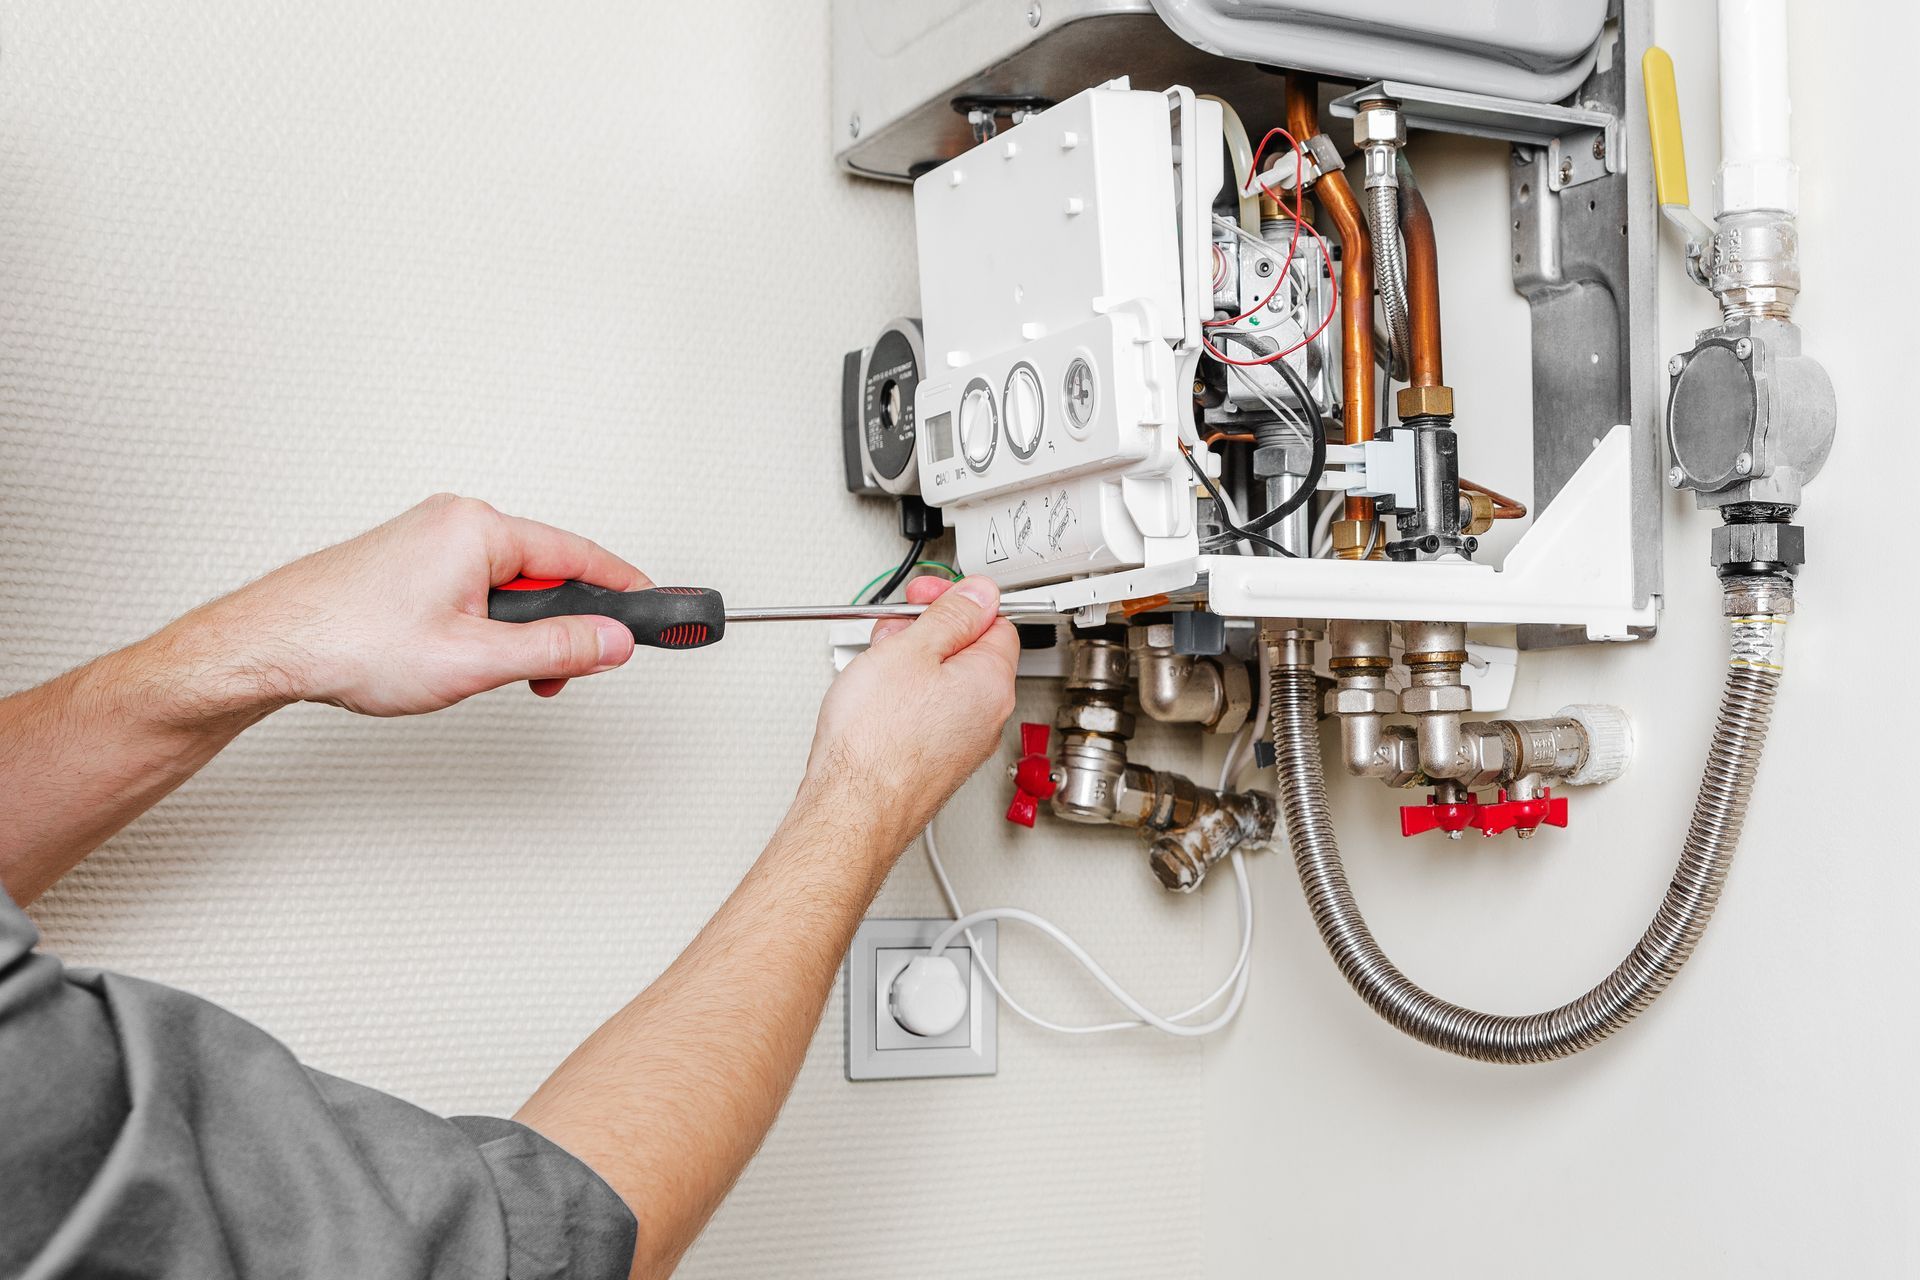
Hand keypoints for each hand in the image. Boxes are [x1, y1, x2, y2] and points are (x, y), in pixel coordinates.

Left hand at [182, 494, 649, 716]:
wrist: (266, 648)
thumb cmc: (349, 642)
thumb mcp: (476, 659)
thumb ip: (557, 650)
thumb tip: (611, 640)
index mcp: (478, 529)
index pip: (579, 555)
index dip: (624, 589)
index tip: (657, 610)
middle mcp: (455, 522)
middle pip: (545, 573)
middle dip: (560, 629)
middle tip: (558, 679)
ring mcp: (429, 539)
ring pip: (508, 588)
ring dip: (518, 636)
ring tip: (492, 677)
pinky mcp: (409, 562)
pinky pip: (474, 589)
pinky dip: (486, 627)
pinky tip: (463, 661)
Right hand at [802, 574, 1019, 851]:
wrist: (851, 809)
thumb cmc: (876, 742)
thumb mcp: (909, 650)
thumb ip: (951, 615)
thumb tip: (979, 594)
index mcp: (992, 681)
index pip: (996, 621)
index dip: (958, 602)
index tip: (928, 597)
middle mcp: (987, 716)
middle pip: (967, 652)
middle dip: (929, 633)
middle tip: (892, 631)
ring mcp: (962, 743)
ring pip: (943, 684)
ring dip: (911, 666)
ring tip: (874, 669)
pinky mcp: (935, 762)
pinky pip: (927, 715)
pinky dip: (903, 700)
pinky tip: (874, 702)